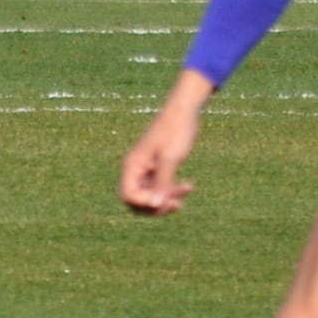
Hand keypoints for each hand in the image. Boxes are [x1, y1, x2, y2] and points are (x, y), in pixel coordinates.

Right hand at [118, 80, 208, 214]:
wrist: (185, 111)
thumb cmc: (176, 130)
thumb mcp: (170, 159)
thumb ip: (161, 184)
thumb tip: (155, 206)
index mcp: (132, 165)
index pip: (129, 196)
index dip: (145, 203)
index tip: (165, 199)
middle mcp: (136, 169)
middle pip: (137, 201)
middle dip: (156, 205)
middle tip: (176, 203)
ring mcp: (146, 170)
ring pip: (150, 196)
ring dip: (166, 200)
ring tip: (184, 196)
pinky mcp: (157, 168)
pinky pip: (160, 188)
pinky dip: (172, 191)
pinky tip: (189, 187)